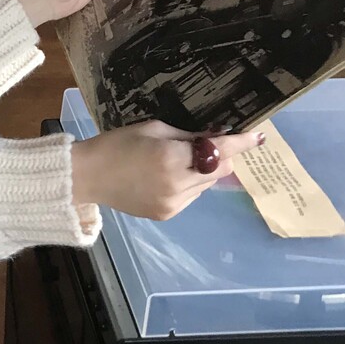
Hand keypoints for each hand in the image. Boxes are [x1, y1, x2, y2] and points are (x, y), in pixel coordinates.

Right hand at [71, 122, 263, 221]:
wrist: (86, 176)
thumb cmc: (116, 144)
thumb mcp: (153, 129)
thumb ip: (187, 135)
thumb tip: (216, 135)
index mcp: (172, 157)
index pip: (219, 150)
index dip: (241, 143)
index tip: (258, 137)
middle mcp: (178, 183)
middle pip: (219, 169)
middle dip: (219, 156)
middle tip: (205, 145)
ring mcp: (174, 203)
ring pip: (206, 185)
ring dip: (203, 171)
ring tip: (178, 163)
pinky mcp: (167, 214)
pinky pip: (191, 196)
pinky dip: (188, 185)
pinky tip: (166, 178)